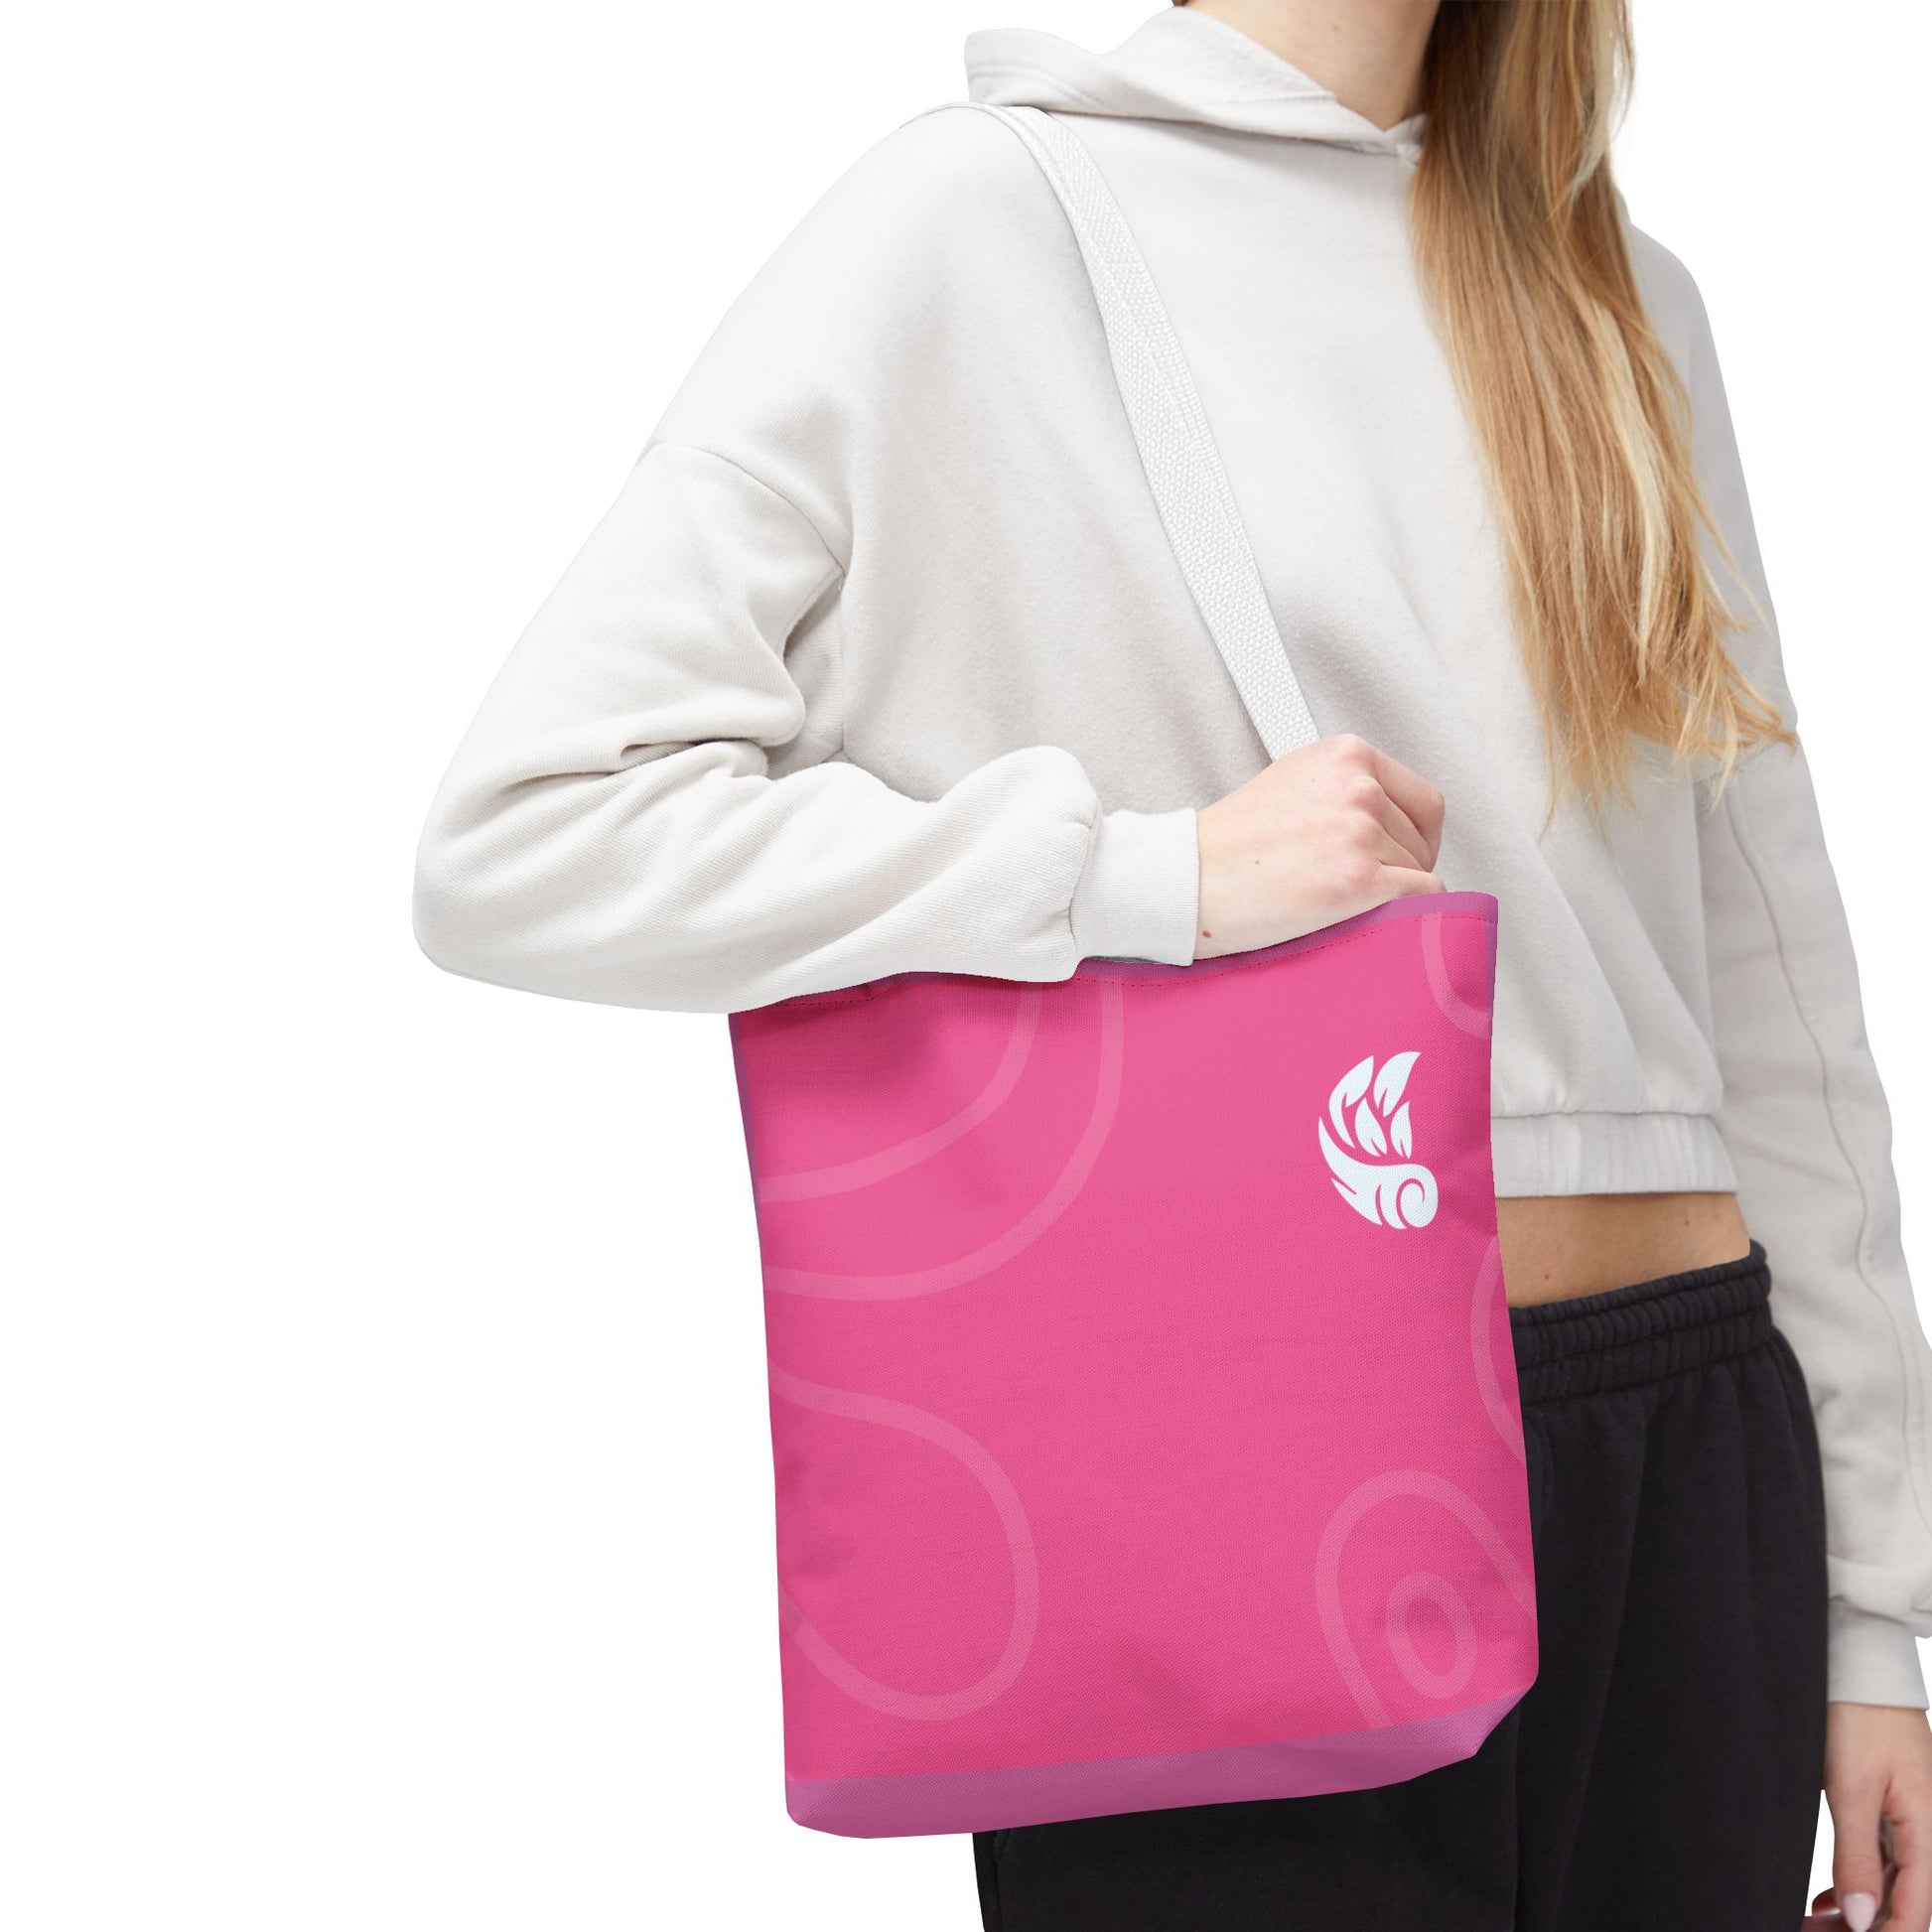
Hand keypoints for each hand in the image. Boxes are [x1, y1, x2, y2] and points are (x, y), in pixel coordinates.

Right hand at [1193, 733, 1445, 960]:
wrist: (1185, 881)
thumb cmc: (1227, 845)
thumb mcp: (1294, 784)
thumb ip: (1345, 790)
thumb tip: (1392, 823)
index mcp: (1346, 755)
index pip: (1423, 800)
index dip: (1414, 837)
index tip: (1396, 857)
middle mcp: (1359, 786)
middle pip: (1422, 839)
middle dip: (1399, 867)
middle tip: (1357, 886)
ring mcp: (1360, 832)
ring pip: (1419, 873)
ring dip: (1390, 894)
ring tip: (1337, 900)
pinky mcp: (1358, 879)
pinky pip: (1421, 900)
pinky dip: (1404, 916)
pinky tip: (1364, 917)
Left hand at [1807, 1702, 1931, 1928]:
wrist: (1861, 1662)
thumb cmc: (1859, 1714)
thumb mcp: (1851, 1785)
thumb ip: (1858, 1853)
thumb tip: (1862, 1918)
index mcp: (1927, 1829)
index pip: (1915, 1910)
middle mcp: (1926, 1829)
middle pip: (1905, 1900)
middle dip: (1868, 1926)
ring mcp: (1910, 1817)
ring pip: (1892, 1882)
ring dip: (1860, 1908)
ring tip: (1817, 1923)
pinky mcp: (1891, 1803)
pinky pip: (1882, 1857)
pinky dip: (1858, 1881)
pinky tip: (1830, 1898)